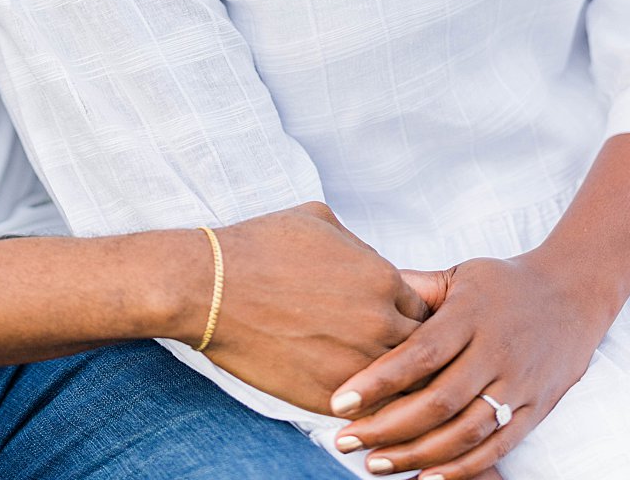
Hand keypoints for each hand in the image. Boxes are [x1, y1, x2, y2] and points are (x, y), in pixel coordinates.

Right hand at [199, 203, 429, 414]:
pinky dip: (361, 406)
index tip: (386, 322)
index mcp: (383, 279)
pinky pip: (367, 410)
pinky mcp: (332, 395)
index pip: (423, 311)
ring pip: (400, 387)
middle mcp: (380, 322)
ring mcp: (358, 363)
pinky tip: (347, 396)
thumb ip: (356, 242)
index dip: (405, 317)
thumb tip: (368, 257)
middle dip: (405, 354)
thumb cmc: (254, 247)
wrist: (206, 287)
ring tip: (373, 383)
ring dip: (387, 385)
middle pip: (420, 352)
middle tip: (383, 354)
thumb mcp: (315, 219)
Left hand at [331, 253, 607, 478]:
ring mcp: (520, 386)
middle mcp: (497, 353)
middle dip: (388, 426)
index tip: (339, 400)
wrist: (573, 295)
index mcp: (470, 316)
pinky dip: (462, 468)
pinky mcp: (536, 411)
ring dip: (418, 454)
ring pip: (466, 432)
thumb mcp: (458, 274)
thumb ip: (413, 287)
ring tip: (375, 464)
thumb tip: (358, 290)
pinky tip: (425, 478)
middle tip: (345, 440)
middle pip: (440, 401)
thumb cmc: (500, 284)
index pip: (421, 354)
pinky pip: (498, 448)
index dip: (379, 380)